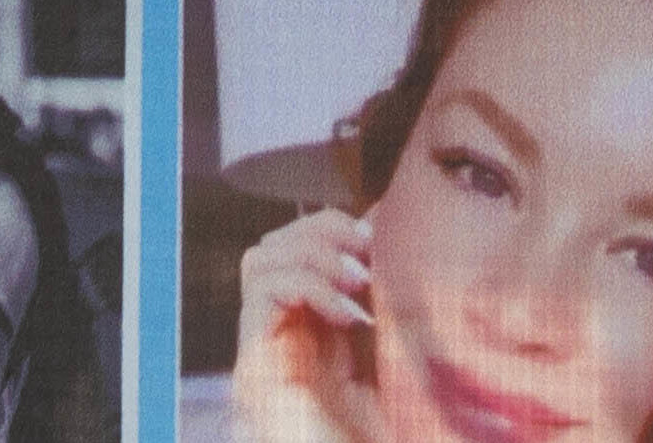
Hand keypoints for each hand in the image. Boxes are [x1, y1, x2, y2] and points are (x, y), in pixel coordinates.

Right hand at [231, 211, 379, 442]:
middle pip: (272, 246)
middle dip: (320, 233)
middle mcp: (279, 344)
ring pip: (258, 259)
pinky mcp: (257, 373)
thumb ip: (388, 310)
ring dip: (312, 253)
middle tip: (368, 257)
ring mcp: (263, 359)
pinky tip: (348, 312)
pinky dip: (307, 284)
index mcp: (312, 339)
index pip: (297, 251)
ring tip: (357, 280)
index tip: (381, 243)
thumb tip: (389, 234)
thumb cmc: (383, 433)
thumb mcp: (396, 361)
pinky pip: (262, 294)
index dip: (334, 230)